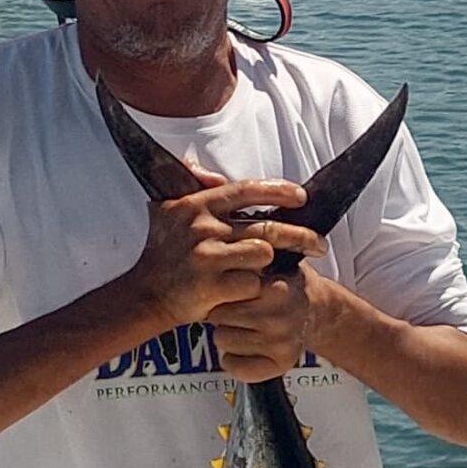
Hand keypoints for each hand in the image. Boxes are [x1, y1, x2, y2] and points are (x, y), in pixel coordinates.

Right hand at [124, 177, 321, 334]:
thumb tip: (209, 172)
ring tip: (258, 272)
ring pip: (263, 254)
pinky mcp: (212, 285)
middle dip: (301, 236)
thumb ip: (194, 190)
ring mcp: (207, 256)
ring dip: (267, 266)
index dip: (279, 191)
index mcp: (197, 205)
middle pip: (267, 226)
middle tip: (321, 244)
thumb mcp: (168, 212)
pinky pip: (253, 284)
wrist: (145, 295)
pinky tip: (243, 293)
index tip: (302, 197)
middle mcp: (202, 226)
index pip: (247, 190)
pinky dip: (253, 289)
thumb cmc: (164, 253)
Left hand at [212, 265, 329, 381]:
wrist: (318, 307)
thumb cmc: (287, 283)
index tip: (232, 289)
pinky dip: (234, 361)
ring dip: (227, 334)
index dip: (223, 289)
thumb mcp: (270, 261)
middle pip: (218, 317)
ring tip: (244, 326)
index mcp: (275, 290)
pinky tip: (243, 348)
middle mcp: (280, 318)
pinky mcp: (281, 363)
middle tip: (238, 309)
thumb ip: (244, 263)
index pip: (224, 292)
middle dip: (222, 312)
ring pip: (223, 341)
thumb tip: (212, 268)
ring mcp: (281, 343)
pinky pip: (238, 368)